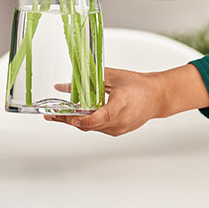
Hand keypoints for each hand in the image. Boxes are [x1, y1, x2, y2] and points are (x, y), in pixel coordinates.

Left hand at [44, 67, 164, 135]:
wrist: (157, 97)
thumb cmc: (138, 85)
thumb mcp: (113, 76)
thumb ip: (90, 79)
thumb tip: (68, 83)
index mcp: (121, 104)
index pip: (101, 117)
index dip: (86, 119)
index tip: (73, 117)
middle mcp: (120, 121)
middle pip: (91, 124)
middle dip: (69, 119)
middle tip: (52, 115)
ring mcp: (119, 128)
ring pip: (92, 127)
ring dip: (76, 121)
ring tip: (58, 114)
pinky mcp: (117, 131)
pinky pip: (98, 128)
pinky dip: (87, 121)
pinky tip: (77, 114)